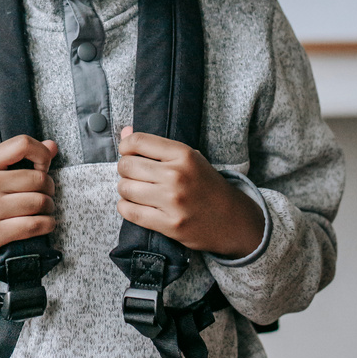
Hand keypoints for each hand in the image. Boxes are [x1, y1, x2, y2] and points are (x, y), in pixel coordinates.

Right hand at [0, 135, 57, 260]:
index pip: (22, 144)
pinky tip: (45, 223)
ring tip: (44, 209)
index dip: (41, 154)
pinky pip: (34, 225)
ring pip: (39, 202)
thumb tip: (52, 145)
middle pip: (37, 178)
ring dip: (49, 207)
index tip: (42, 167)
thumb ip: (22, 156)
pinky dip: (47, 224)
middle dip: (49, 187)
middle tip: (45, 193)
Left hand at [116, 127, 263, 258]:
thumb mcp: (189, 157)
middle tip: (132, 173)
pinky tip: (134, 204)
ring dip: (125, 189)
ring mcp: (173, 201)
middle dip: (124, 169)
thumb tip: (124, 132)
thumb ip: (156, 145)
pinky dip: (125, 207)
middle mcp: (177, 176)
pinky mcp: (169, 224)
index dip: (125, 146)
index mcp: (183, 154)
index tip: (127, 152)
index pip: (138, 142)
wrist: (232, 219)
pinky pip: (131, 212)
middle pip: (127, 166)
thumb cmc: (206, 185)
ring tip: (135, 189)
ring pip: (125, 189)